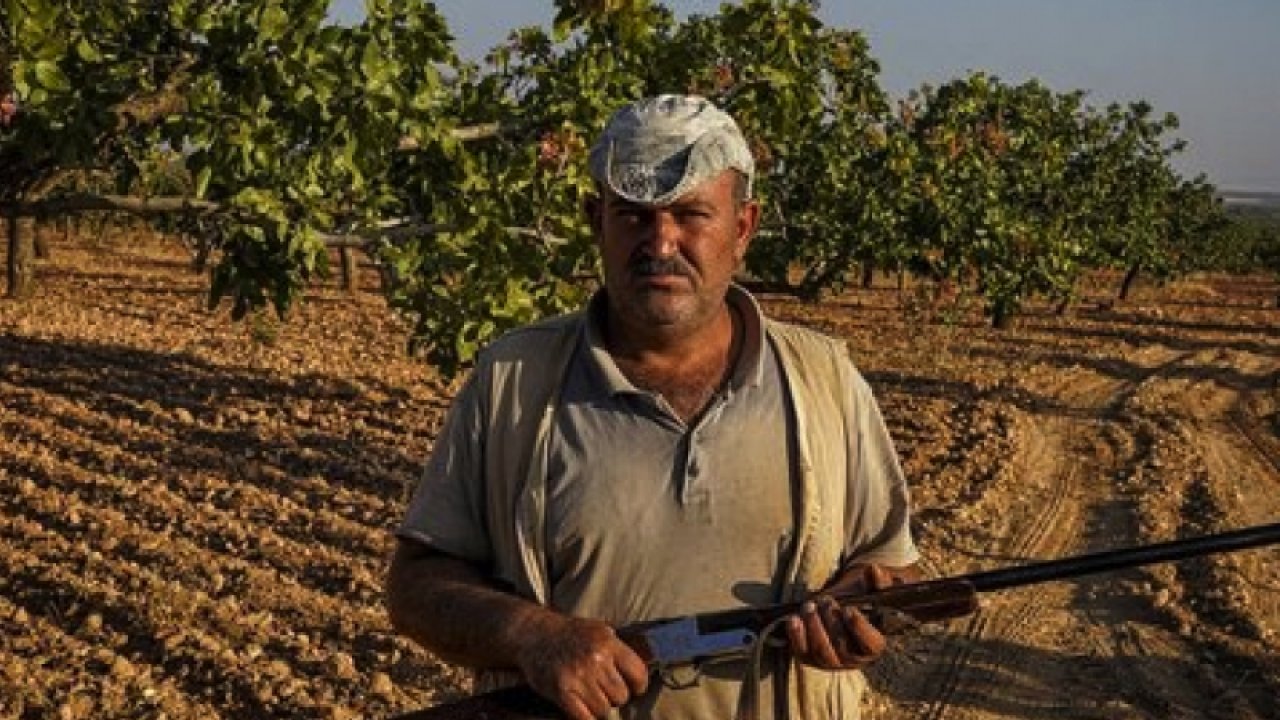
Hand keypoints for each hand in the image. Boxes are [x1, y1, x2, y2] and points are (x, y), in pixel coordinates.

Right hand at [515, 614, 649, 719]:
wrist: (533, 633)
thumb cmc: (569, 634)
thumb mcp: (598, 630)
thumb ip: (618, 649)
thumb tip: (641, 671)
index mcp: (608, 642)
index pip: (638, 673)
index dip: (638, 686)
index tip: (633, 688)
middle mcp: (595, 658)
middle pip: (621, 695)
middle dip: (615, 697)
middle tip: (603, 691)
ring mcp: (577, 675)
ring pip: (604, 710)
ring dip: (599, 708)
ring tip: (590, 697)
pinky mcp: (561, 690)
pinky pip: (584, 718)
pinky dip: (585, 718)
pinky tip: (581, 709)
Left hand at [785, 564, 897, 669]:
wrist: (838, 603)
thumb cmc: (861, 595)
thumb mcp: (873, 586)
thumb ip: (880, 579)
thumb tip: (874, 571)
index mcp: (875, 644)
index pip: (870, 644)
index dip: (859, 628)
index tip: (848, 609)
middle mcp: (854, 659)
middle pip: (842, 649)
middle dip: (831, 622)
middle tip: (826, 600)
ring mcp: (832, 662)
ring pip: (822, 652)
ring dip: (813, 627)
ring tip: (809, 606)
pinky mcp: (811, 659)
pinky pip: (802, 652)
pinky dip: (796, 636)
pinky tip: (794, 619)